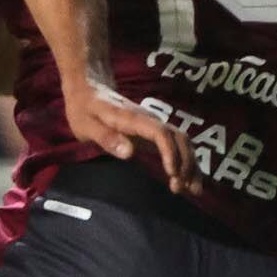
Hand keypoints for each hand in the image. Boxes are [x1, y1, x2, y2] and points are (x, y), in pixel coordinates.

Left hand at [65, 80, 199, 196]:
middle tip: (181, 188)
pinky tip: (189, 180)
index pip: (160, 133)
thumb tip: (129, 153)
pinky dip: (186, 162)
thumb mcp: (86, 124)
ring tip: (191, 190)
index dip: (170, 152)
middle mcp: (149, 121)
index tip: (172, 173)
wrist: (89, 87)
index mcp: (132, 120)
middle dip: (185, 162)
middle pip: (178, 138)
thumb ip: (106, 137)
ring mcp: (154, 126)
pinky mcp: (154, 133)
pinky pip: (177, 146)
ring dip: (190, 164)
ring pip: (182, 142)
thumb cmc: (85, 108)